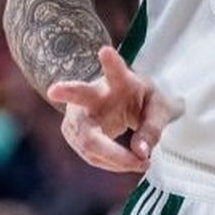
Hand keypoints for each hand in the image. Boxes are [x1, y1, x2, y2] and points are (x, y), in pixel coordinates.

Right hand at [47, 46, 180, 172]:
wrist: (123, 104)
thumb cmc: (141, 101)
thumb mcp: (159, 109)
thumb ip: (153, 128)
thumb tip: (140, 153)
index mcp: (119, 82)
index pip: (115, 71)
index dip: (111, 62)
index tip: (105, 51)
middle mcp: (94, 95)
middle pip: (79, 94)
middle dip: (67, 91)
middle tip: (55, 89)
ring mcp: (79, 115)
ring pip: (87, 140)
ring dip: (114, 157)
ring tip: (140, 163)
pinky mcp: (74, 134)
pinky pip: (91, 155)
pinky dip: (111, 163)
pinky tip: (126, 163)